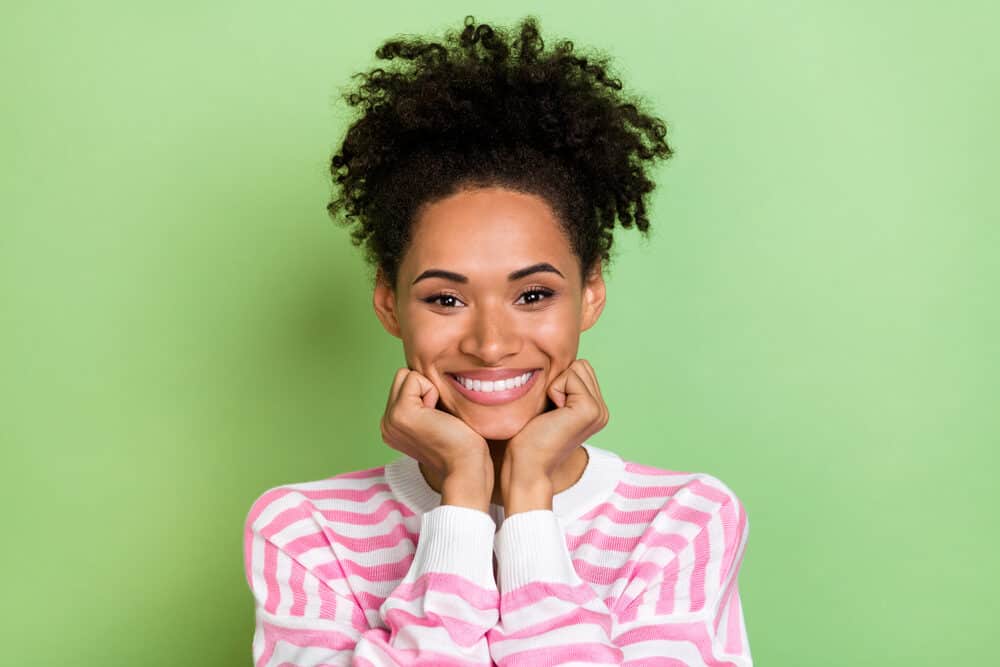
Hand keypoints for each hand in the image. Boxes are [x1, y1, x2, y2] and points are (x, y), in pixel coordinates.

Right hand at [380, 368, 492, 509]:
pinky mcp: (400, 413)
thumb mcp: (435, 419)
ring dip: (429, 390)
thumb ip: (423, 401)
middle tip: (438, 417)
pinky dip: (432, 391)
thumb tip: (425, 376)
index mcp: (392, 426)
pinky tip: (438, 416)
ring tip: (438, 417)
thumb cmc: (462, 443)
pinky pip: (414, 378)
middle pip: (402, 376)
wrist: (467, 467)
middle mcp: (386, 423)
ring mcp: (390, 419)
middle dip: (425, 388)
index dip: (427, 393)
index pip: (403, 384)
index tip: (437, 420)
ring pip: (406, 375)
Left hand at [501, 359, 608, 510]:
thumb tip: (557, 356)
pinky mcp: (590, 410)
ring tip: (551, 412)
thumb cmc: (528, 437)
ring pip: (577, 367)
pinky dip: (554, 390)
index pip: (580, 368)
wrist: (526, 466)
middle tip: (549, 410)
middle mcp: (602, 410)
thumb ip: (561, 385)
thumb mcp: (549, 404)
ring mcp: (599, 411)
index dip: (558, 380)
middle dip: (559, 380)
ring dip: (556, 385)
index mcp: (595, 408)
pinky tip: (552, 413)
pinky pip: (569, 377)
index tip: (549, 408)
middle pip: (581, 365)